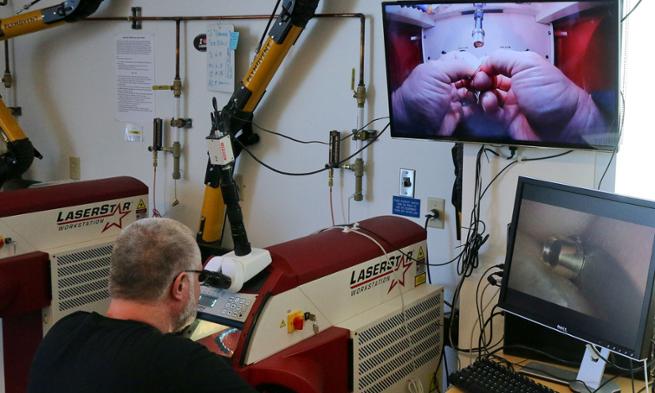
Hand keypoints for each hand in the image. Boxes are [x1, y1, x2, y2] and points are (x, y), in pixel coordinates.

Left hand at [392, 51, 477, 135]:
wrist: (411, 124)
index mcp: (439, 70)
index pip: (461, 61)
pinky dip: (479, 106)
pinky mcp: (455, 113)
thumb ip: (456, 65)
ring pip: (473, 91)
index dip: (472, 63)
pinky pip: (472, 108)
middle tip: (483, 80)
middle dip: (478, 77)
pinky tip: (481, 103)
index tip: (481, 67)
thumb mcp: (435, 73)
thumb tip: (474, 66)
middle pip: (469, 76)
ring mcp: (451, 98)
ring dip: (480, 91)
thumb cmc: (414, 99)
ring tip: (484, 91)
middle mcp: (446, 83)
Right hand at [471, 49, 605, 141]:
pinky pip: (489, 113)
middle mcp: (516, 85)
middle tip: (479, 82)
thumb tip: (484, 60)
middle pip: (487, 80)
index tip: (477, 70)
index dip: (483, 66)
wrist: (564, 126)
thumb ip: (503, 58)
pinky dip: (485, 108)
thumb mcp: (528, 64)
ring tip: (487, 96)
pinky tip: (490, 105)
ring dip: (481, 95)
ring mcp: (511, 103)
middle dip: (479, 81)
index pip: (494, 64)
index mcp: (522, 69)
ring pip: (486, 97)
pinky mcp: (507, 120)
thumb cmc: (554, 95)